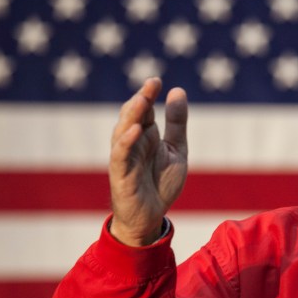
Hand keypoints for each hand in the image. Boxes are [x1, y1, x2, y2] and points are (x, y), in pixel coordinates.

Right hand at [109, 78, 187, 246]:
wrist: (152, 217)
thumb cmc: (161, 183)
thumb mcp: (176, 149)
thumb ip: (176, 123)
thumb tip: (177, 91)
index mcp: (146, 135)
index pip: (144, 109)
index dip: (148, 94)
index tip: (156, 80)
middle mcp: (132, 143)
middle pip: (132, 116)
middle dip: (140, 99)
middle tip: (151, 84)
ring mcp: (125, 158)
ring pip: (122, 131)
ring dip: (131, 116)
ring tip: (142, 100)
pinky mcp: (121, 175)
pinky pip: (120, 156)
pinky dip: (126, 142)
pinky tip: (135, 130)